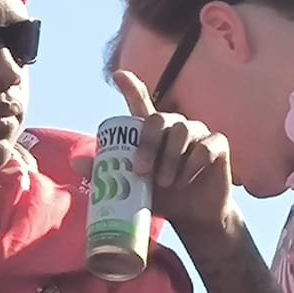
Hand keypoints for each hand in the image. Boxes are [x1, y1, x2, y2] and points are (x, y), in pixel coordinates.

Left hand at [111, 68, 236, 237]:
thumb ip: (109, 174)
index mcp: (153, 133)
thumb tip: (75, 162)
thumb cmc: (164, 197)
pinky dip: (192, 166)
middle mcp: (175, 126)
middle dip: (147, 144)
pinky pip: (204, 148)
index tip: (118, 75)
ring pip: (181, 131)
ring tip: (167, 184)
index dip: (131, 87)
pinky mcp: (218, 144)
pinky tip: (186, 181)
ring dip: (170, 159)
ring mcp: (198, 133)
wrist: (194, 217)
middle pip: (159, 119)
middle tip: (141, 172)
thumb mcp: (134, 188)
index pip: (141, 103)